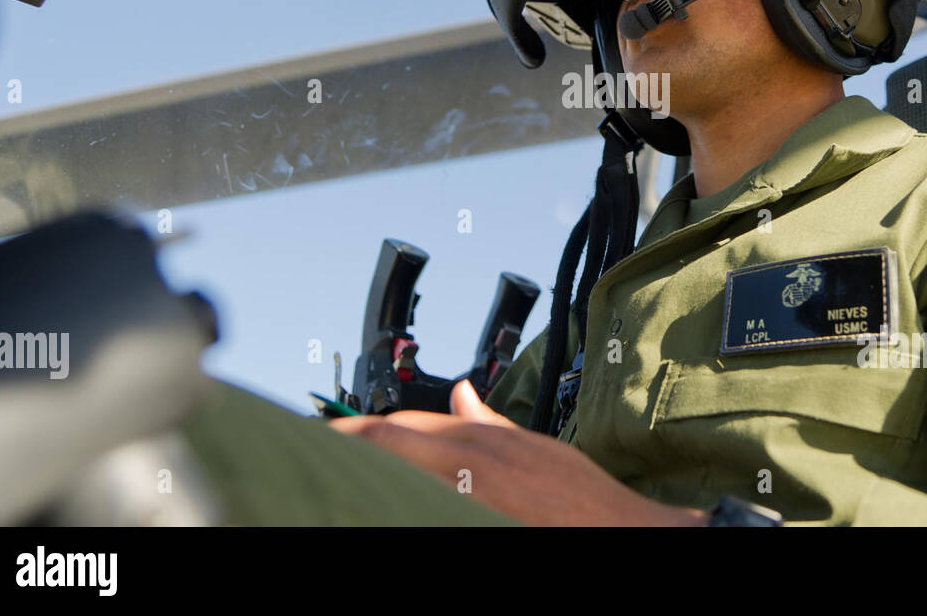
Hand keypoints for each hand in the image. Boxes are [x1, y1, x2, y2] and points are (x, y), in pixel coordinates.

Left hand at [330, 379, 707, 526]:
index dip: (355, 430)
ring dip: (360, 475)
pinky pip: (416, 511)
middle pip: (385, 446)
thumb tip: (461, 392)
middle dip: (344, 446)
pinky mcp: (471, 522)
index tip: (328, 435)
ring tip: (323, 477)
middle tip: (307, 452)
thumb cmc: (581, 498)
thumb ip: (489, 420)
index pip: (397, 426)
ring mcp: (464, 498)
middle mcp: (466, 464)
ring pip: (393, 478)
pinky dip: (390, 506)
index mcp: (478, 440)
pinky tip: (368, 511)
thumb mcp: (535, 446)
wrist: (620, 534)